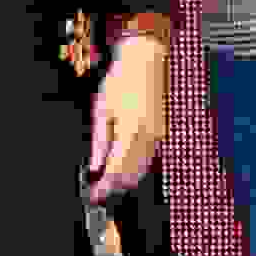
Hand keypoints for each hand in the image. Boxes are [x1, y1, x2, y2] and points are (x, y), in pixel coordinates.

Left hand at [88, 28, 173, 199]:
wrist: (147, 59)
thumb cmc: (122, 79)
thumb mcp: (102, 108)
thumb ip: (99, 141)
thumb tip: (95, 167)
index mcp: (132, 130)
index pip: (117, 170)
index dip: (104, 186)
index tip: (94, 195)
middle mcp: (149, 136)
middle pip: (132, 175)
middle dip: (114, 185)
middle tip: (96, 188)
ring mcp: (159, 135)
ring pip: (142, 169)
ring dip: (125, 178)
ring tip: (105, 177)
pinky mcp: (162, 131)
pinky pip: (149, 157)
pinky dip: (135, 166)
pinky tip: (121, 163)